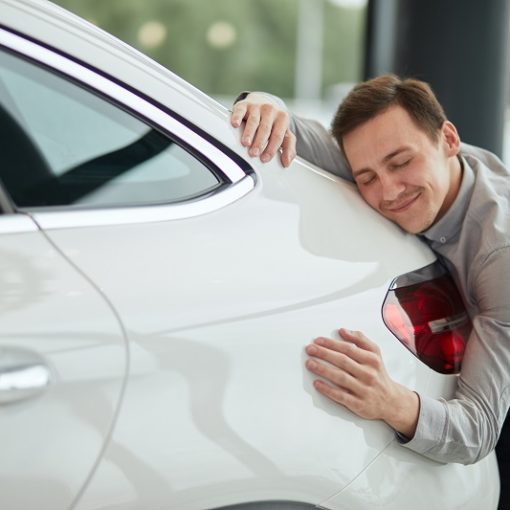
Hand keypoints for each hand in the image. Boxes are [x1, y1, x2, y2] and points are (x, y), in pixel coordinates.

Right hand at [230, 92, 295, 166]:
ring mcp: (257, 107)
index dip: (271, 148)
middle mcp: (270, 111)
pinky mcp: (244, 104)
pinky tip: (235, 124)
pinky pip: (240, 110)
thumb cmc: (273, 122)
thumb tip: (286, 163)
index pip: (277, 136)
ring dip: (249, 133)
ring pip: (254, 121)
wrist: (263, 100)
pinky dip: (237, 117)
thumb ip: (288, 148)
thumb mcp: (284, 133)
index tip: (265, 159)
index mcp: (282, 119)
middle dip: (259, 142)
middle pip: (265, 129)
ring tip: (245, 143)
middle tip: (254, 154)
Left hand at [305, 328, 419, 437]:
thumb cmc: (378, 375)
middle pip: (342, 361)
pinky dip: (328, 389)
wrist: (392, 402)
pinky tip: (317, 383)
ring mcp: (364, 390)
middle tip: (310, 349)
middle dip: (324, 354)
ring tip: (310, 363)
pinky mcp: (359, 405)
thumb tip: (342, 331)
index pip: (348, 349)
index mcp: (372, 360)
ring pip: (340, 377)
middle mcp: (369, 374)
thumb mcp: (375, 354)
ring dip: (323, 369)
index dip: (331, 344)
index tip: (318, 340)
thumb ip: (360, 340)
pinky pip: (341, 396)